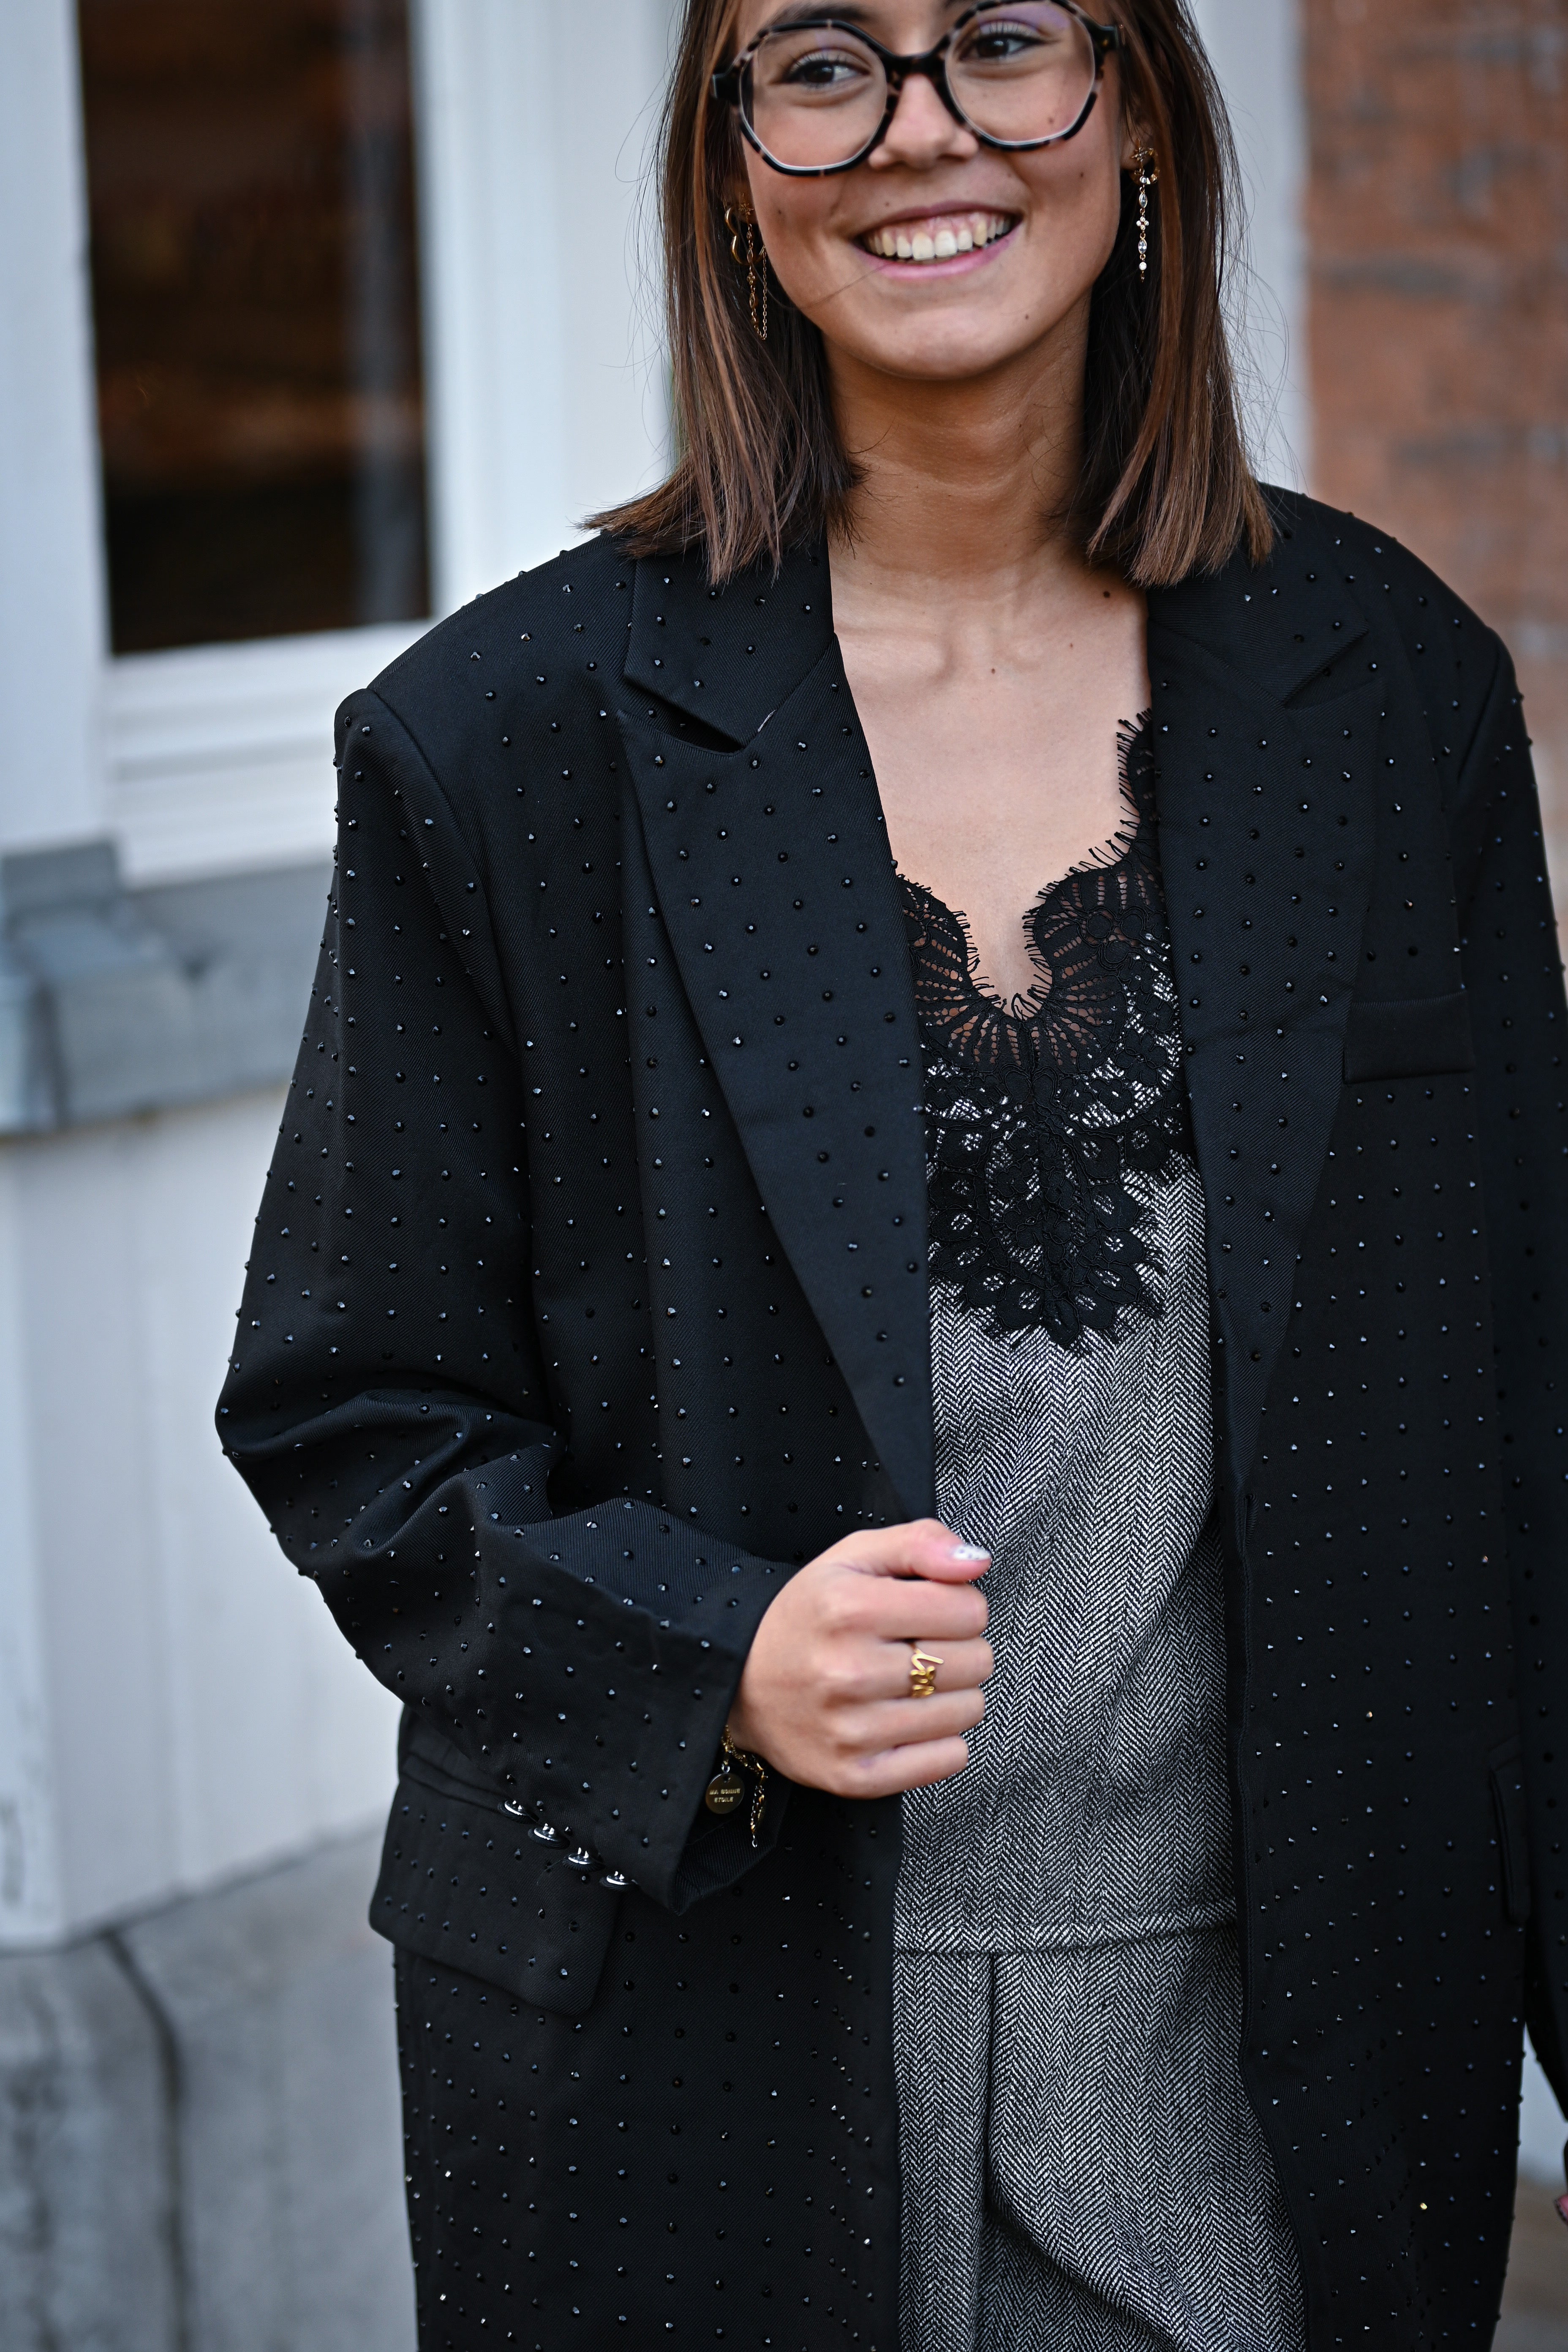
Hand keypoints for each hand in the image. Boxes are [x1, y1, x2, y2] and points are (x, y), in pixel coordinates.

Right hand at [727, 1519, 991, 1799]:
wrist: (741, 1682)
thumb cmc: (809, 1615)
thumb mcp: (853, 1557)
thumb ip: (920, 1543)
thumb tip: (977, 1562)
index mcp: (851, 1608)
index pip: (968, 1609)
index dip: (959, 1604)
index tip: (930, 1610)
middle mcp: (850, 1671)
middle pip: (975, 1661)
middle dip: (959, 1648)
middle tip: (921, 1647)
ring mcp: (852, 1730)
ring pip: (968, 1710)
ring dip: (952, 1694)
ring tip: (912, 1683)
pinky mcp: (856, 1776)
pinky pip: (949, 1759)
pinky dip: (941, 1740)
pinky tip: (907, 1719)